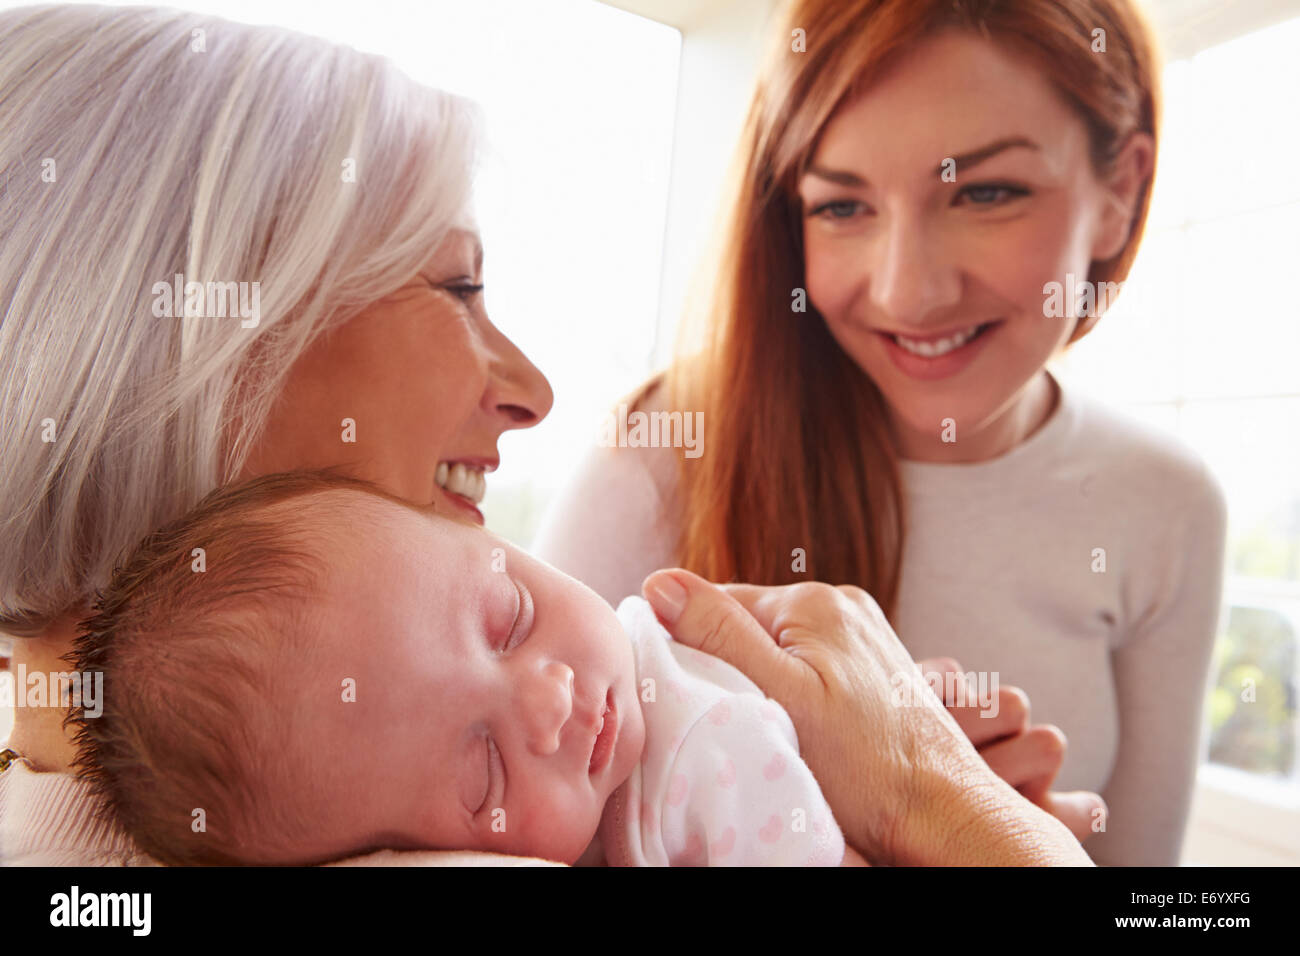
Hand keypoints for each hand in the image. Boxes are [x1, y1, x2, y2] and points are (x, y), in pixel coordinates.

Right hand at [642, 569, 1091, 865]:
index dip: (693, 646)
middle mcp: (842, 604)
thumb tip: (660, 582)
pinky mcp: (875, 667)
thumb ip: (719, 634)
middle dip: (730, 666)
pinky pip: (811, 666)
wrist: (941, 811)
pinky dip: (795, 692)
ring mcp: (863, 634)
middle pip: (750, 624)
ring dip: (762, 682)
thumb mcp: (778, 696)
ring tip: (774, 728)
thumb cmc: (863, 767)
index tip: (694, 693)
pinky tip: (804, 730)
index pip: (717, 602)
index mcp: (813, 601)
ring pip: (779, 648)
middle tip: (736, 717)